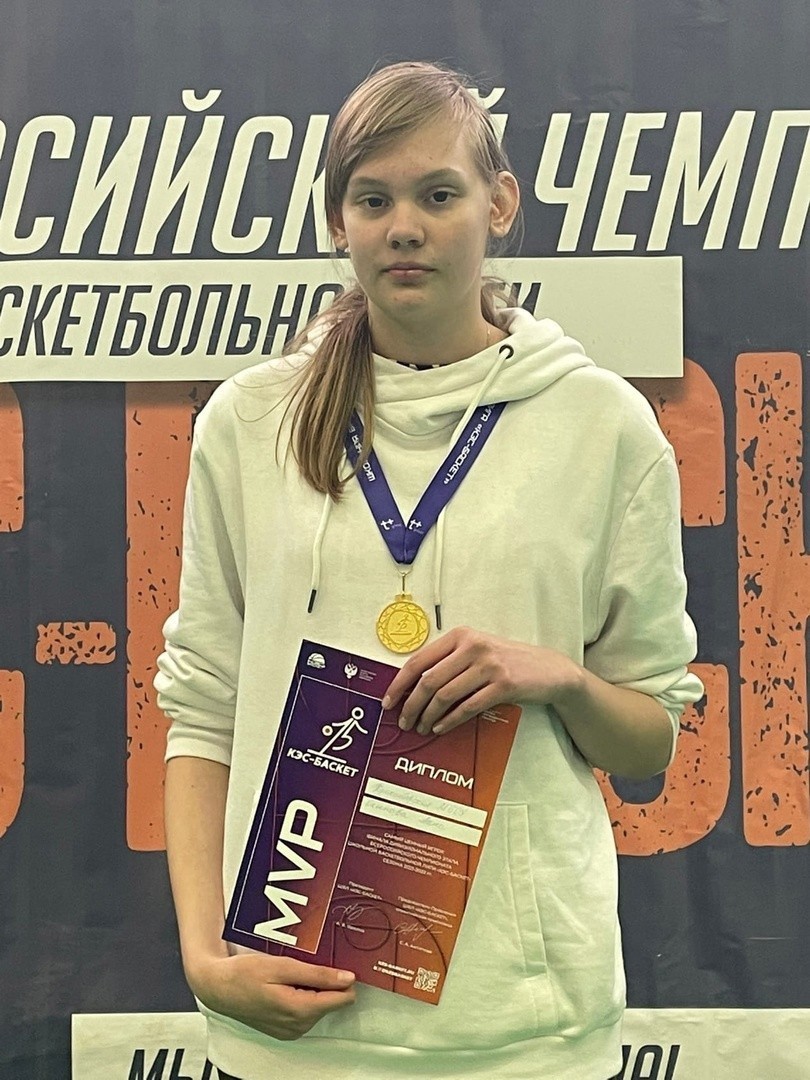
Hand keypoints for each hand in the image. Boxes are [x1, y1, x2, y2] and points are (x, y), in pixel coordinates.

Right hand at [187, 951, 355, 1040]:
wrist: (218, 988)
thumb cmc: (244, 974)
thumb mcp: (282, 966)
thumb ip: (318, 974)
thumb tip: (347, 979)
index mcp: (299, 1011)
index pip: (341, 999)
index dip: (344, 979)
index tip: (342, 962)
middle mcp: (298, 1026)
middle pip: (330, 1002)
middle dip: (325, 982)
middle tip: (305, 963)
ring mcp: (290, 1030)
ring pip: (318, 1007)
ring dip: (312, 988)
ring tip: (291, 972)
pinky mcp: (284, 1029)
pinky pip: (305, 1012)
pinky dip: (302, 996)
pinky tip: (287, 983)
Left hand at [382, 626, 581, 735]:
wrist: (548, 669)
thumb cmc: (507, 661)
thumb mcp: (477, 651)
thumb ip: (449, 661)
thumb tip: (413, 686)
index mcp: (461, 635)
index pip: (419, 659)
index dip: (399, 683)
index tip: (388, 701)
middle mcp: (473, 646)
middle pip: (429, 681)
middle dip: (411, 706)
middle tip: (404, 722)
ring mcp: (489, 665)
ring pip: (445, 696)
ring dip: (429, 717)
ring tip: (422, 728)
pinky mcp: (503, 685)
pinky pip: (467, 708)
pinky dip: (450, 721)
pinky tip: (442, 728)